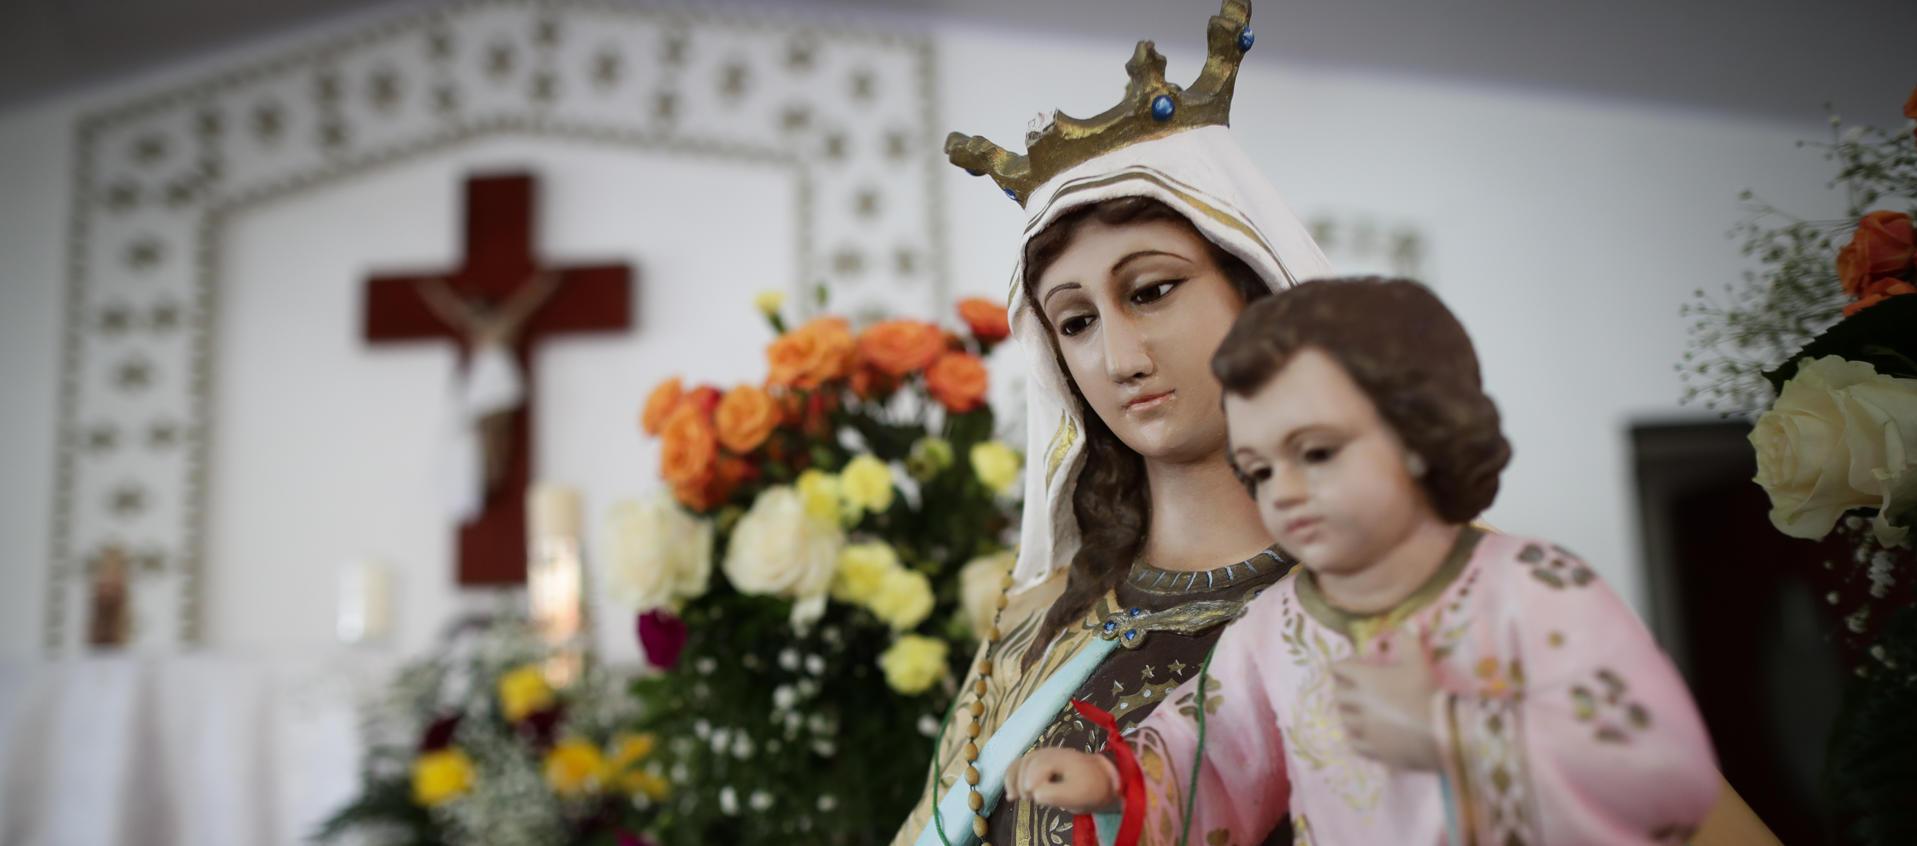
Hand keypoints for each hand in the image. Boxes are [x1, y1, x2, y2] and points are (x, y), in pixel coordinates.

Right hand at [1003, 747, 1121, 814]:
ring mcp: (1042, 756)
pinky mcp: (1038, 763)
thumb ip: (1056, 794)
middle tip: (1029, 800)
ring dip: (1014, 781)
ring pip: (1020, 764)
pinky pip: (1019, 766)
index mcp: (1060, 757)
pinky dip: (1012, 779)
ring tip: (1018, 798)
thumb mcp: (1078, 795)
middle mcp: (1048, 753)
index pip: (1038, 766)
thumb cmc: (1090, 788)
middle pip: (1026, 764)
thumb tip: (1035, 794)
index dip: (1031, 782)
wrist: (1100, 780)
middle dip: (1023, 783)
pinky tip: (1010, 795)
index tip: (1033, 798)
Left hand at [1331, 628, 1442, 770]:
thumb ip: (1409, 641)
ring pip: (1344, 720)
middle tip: (1354, 688)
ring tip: (1358, 710)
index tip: (1354, 665)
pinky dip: (1355, 737)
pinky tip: (1363, 735)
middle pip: (1338, 695)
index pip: (1338, 669)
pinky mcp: (1372, 750)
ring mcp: (1364, 729)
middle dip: (1343, 689)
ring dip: (1348, 713)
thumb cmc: (1427, 693)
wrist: (1441, 733)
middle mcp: (1358, 704)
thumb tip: (1407, 624)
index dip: (1344, 665)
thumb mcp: (1419, 662)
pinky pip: (1354, 743)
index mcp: (1365, 680)